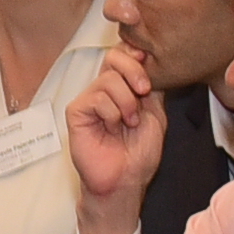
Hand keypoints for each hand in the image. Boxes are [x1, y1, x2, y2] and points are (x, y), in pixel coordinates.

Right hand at [65, 41, 167, 233]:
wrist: (126, 179)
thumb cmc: (139, 153)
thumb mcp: (156, 113)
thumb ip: (151, 86)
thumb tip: (147, 59)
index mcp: (123, 88)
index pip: (124, 55)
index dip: (135, 54)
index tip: (147, 63)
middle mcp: (104, 90)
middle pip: (114, 56)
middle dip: (134, 70)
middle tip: (144, 90)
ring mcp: (89, 100)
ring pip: (108, 79)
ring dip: (127, 102)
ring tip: (129, 123)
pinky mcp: (77, 112)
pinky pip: (97, 98)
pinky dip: (112, 114)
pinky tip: (112, 128)